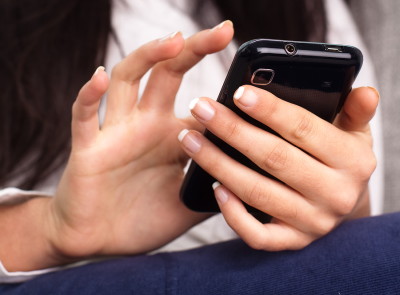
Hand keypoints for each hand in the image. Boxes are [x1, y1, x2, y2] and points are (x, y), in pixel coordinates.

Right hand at [45, 22, 233, 261]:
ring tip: (175, 39)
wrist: (101, 241)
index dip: (225, 90)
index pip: (201, 103)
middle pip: (168, 73)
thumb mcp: (188, 204)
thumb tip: (250, 184)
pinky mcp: (89, 147)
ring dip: (149, 55)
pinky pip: (84, 115)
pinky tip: (100, 77)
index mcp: (173, 138)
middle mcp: (146, 125)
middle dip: (193, 49)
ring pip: (128, 80)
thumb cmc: (144, 219)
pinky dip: (90, 94)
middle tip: (224, 30)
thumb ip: (214, 189)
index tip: (253, 75)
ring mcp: (117, 132)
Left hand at [179, 85, 378, 250]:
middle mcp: (334, 195)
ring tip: (189, 139)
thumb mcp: (353, 131)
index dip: (269, 110)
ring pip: (257, 192)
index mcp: (352, 161)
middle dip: (232, 131)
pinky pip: (258, 235)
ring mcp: (312, 223)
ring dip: (218, 164)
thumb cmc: (338, 157)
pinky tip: (213, 188)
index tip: (236, 93)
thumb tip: (365, 91)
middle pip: (273, 158)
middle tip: (200, 108)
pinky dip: (233, 214)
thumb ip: (354, 111)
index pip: (303, 130)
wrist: (340, 201)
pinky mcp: (292, 241)